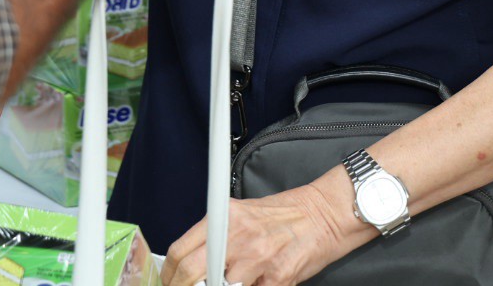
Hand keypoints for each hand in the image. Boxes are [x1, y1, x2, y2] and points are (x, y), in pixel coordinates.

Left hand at [161, 179, 356, 285]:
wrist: (322, 215)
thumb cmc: (282, 216)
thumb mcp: (241, 214)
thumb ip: (215, 237)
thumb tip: (189, 266)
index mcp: (225, 217)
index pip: (181, 252)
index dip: (170, 276)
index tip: (170, 283)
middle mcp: (238, 237)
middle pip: (191, 274)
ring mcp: (257, 259)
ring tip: (236, 280)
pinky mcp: (278, 279)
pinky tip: (257, 282)